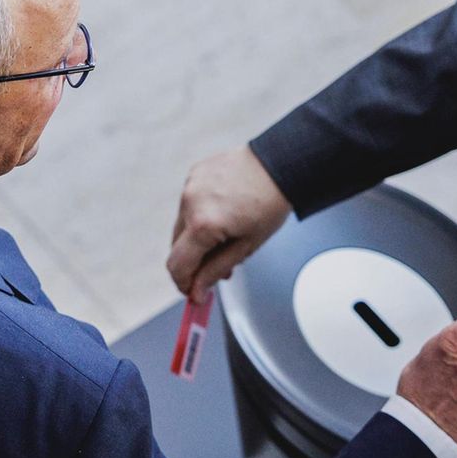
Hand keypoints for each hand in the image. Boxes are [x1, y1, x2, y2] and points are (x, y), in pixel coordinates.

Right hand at [167, 146, 291, 302]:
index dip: (183, 283)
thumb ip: (216, 270)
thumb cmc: (270, 204)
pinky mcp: (194, 174)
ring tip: (226, 235)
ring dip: (197, 237)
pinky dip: (201, 214)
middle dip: (194, 262)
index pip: (178, 265)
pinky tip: (224, 212)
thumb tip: (197, 291)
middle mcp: (190, 204)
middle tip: (218, 268)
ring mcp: (189, 187)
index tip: (193, 293)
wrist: (279, 164)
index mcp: (203, 225)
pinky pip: (189, 204)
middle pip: (177, 246)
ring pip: (183, 225)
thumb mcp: (246, 246)